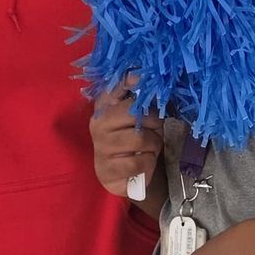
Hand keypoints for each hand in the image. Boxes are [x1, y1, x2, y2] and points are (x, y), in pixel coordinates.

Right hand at [91, 82, 162, 199]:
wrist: (128, 176)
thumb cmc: (136, 141)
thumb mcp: (140, 119)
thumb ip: (141, 101)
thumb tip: (146, 79)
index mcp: (103, 107)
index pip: (113, 88)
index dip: (129, 81)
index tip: (140, 78)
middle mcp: (98, 124)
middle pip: (133, 113)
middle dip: (154, 122)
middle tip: (156, 130)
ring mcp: (101, 147)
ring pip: (140, 139)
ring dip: (154, 144)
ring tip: (150, 148)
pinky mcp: (107, 170)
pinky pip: (139, 161)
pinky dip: (148, 163)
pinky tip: (143, 163)